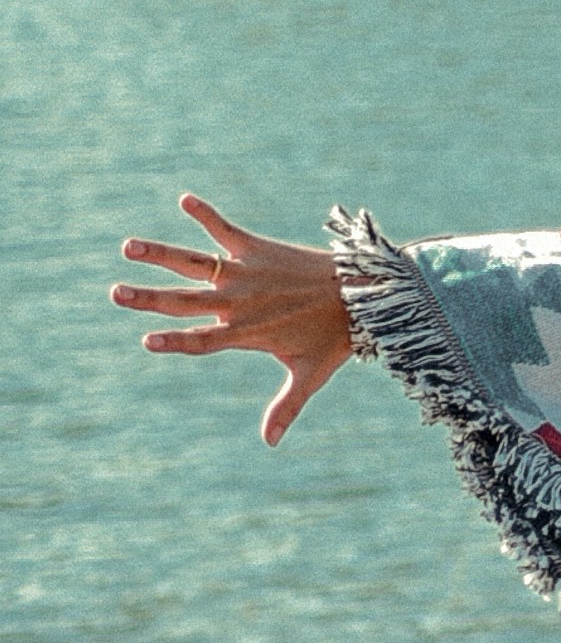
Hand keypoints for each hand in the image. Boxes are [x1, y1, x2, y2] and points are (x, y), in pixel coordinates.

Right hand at [112, 194, 356, 443]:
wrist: (363, 294)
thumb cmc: (334, 337)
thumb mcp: (309, 374)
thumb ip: (286, 407)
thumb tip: (270, 445)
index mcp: (245, 333)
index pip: (201, 341)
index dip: (175, 341)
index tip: (147, 339)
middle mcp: (238, 302)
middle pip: (184, 301)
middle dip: (148, 298)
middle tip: (115, 293)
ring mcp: (246, 273)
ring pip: (193, 262)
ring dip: (160, 253)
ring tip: (128, 246)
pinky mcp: (257, 248)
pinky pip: (225, 229)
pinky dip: (206, 214)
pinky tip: (184, 198)